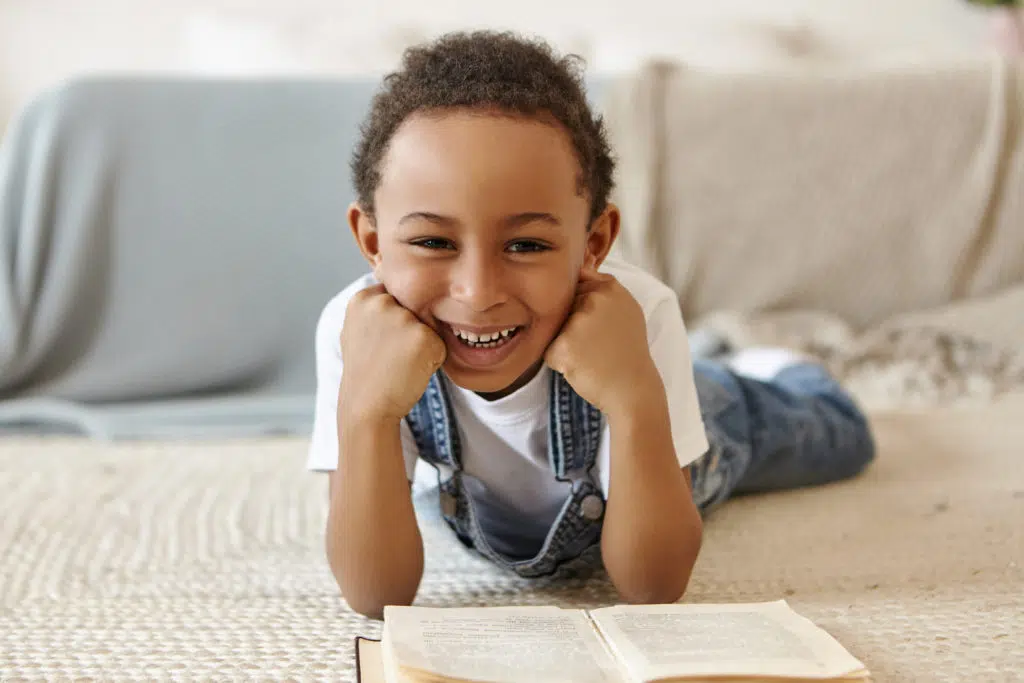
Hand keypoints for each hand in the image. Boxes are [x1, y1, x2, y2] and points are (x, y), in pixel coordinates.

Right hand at [339, 284, 446, 421]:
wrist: (366, 407)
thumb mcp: (357, 330)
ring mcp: (403, 318)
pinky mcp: (424, 336)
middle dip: (409, 332)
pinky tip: (411, 370)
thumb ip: (373, 306)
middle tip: (389, 356)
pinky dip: (432, 360)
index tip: (380, 344)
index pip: (396, 298)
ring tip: (399, 363)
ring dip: (422, 346)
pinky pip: (440, 345)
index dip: (394, 323)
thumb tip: (384, 272)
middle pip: (415, 309)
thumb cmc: (365, 371)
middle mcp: (382, 302)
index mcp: (363, 298)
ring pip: (428, 327)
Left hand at [544, 268, 662, 416]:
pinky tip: (580, 367)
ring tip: (589, 355)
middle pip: (563, 306)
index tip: (595, 324)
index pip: (576, 283)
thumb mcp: (626, 310)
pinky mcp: (564, 346)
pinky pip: (549, 350)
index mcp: (611, 287)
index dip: (580, 305)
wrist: (633, 390)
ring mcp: (579, 321)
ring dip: (564, 343)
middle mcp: (595, 299)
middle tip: (596, 344)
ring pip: (554, 328)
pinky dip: (559, 362)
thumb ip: (604, 288)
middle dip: (571, 325)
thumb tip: (580, 266)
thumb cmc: (627, 351)